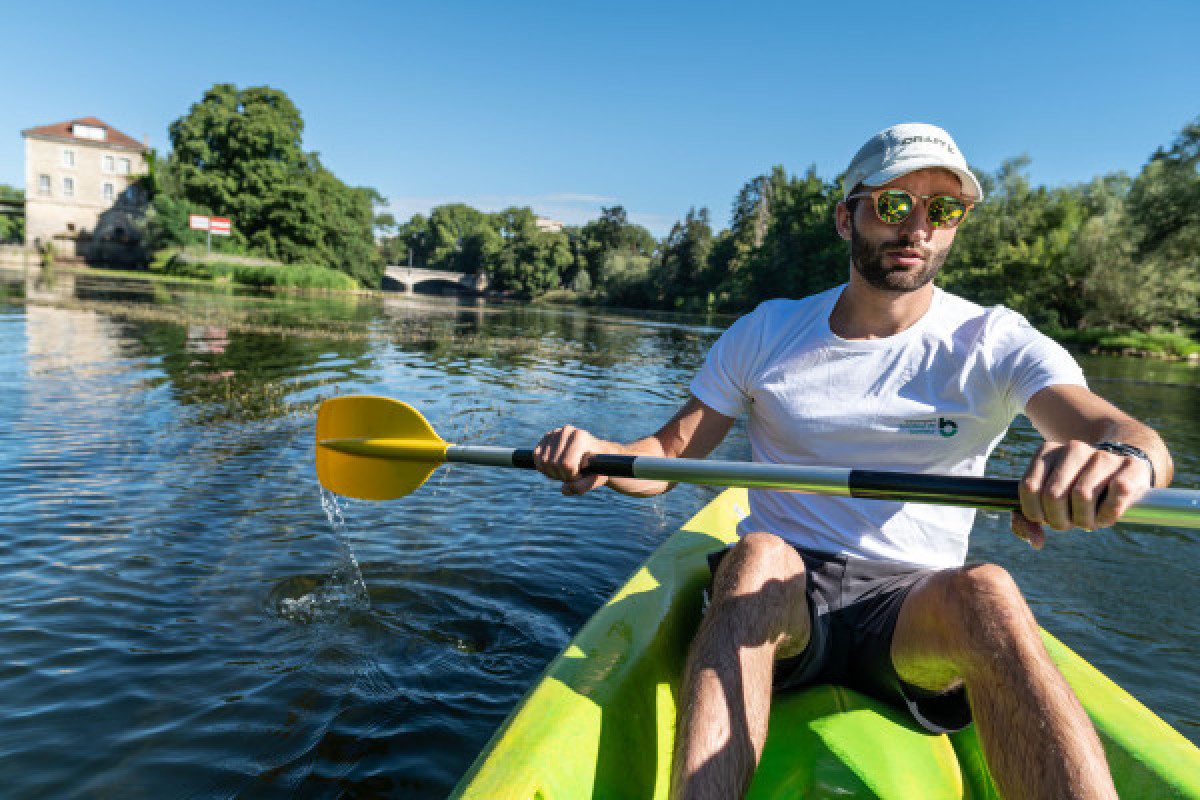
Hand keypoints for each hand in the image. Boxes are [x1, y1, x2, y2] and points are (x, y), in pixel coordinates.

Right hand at [532, 425, 613, 495]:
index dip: (572, 477)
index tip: (581, 475)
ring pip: (543, 461)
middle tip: (573, 474)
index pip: (566, 464)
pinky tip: (555, 468)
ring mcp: (555, 433)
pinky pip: (536, 456)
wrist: (596, 454)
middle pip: (553, 464)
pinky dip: (543, 467)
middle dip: (562, 475)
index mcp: (580, 437)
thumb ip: (581, 487)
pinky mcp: (546, 437)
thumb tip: (564, 488)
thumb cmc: (597, 467)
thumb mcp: (596, 480)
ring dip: (552, 473)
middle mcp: (566, 431)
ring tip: (565, 471)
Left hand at [1013, 440, 1152, 546]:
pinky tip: (1105, 515)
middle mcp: (1073, 449)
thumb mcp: (1050, 499)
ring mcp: (1102, 456)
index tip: (1046, 518)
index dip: (1035, 512)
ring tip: (1088, 519)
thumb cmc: (1079, 490)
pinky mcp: (1129, 468)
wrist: (1124, 470)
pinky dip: (1106, 517)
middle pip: (1053, 495)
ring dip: (1084, 521)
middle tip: (1070, 522)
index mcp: (1047, 452)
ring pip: (1082, 497)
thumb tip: (1036, 542)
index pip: (1029, 488)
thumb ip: (1029, 520)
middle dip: (1059, 520)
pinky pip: (1111, 501)